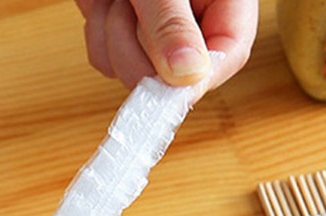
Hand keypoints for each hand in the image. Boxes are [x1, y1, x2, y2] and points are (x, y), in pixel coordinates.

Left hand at [76, 0, 257, 89]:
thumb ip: (172, 21)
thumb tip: (187, 77)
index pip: (228, 53)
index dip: (198, 80)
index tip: (167, 94)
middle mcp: (194, 17)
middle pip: (173, 76)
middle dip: (138, 51)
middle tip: (126, 10)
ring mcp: (156, 28)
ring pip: (131, 70)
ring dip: (112, 35)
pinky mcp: (124, 31)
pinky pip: (106, 58)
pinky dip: (97, 31)